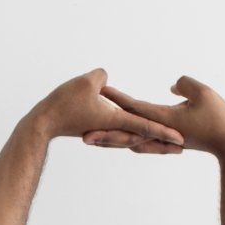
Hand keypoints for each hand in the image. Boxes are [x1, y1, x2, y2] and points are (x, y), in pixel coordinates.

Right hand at [26, 68, 182, 149]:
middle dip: (162, 143)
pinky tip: (137, 136)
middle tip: (182, 147)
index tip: (181, 139)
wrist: (41, 123)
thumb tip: (106, 80)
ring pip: (132, 137)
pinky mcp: (97, 129)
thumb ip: (102, 77)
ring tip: (167, 145)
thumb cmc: (62, 104)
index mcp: (114, 119)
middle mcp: (112, 128)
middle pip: (142, 137)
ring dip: (149, 142)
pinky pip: (119, 132)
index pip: (145, 125)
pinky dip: (132, 135)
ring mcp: (104, 131)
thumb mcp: (85, 82)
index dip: (164, 131)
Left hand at [84, 77, 224, 157]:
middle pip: (125, 130)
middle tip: (79, 131)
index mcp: (163, 119)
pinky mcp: (167, 143)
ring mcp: (162, 140)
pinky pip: (142, 141)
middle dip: (102, 130)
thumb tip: (172, 85)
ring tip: (91, 139)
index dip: (116, 99)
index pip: (134, 108)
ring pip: (131, 139)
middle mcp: (158, 132)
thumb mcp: (204, 93)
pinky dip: (128, 140)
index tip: (98, 92)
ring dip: (111, 140)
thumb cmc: (220, 118)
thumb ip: (185, 84)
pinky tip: (120, 141)